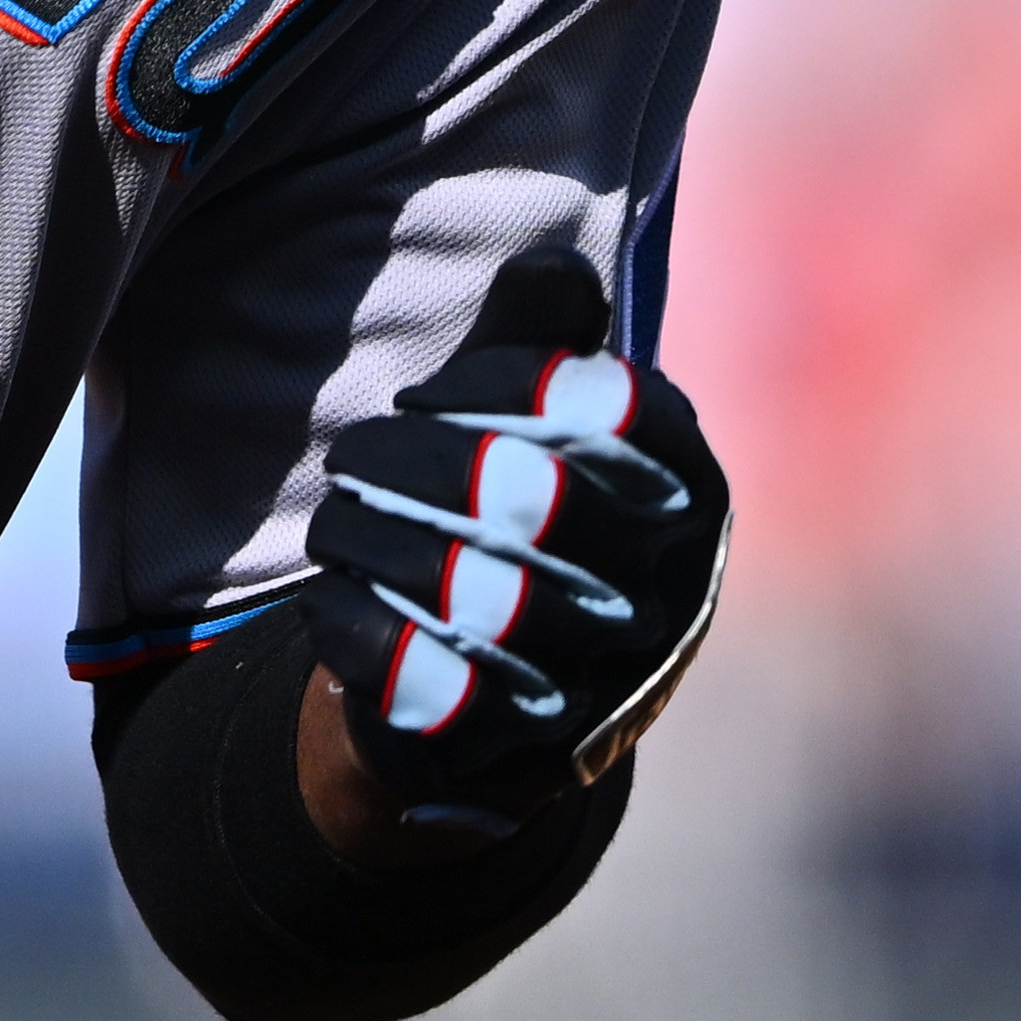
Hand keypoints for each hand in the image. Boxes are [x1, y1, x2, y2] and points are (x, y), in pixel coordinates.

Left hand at [300, 248, 726, 842]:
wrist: (503, 694)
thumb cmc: (520, 519)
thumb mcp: (542, 424)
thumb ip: (543, 340)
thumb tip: (550, 267)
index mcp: (688, 487)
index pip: (608, 404)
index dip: (496, 384)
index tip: (424, 391)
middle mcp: (671, 586)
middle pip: (531, 492)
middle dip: (411, 459)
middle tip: (354, 453)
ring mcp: (608, 678)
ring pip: (475, 591)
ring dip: (373, 538)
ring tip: (333, 520)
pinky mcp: (528, 752)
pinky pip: (430, 681)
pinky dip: (360, 628)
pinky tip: (331, 595)